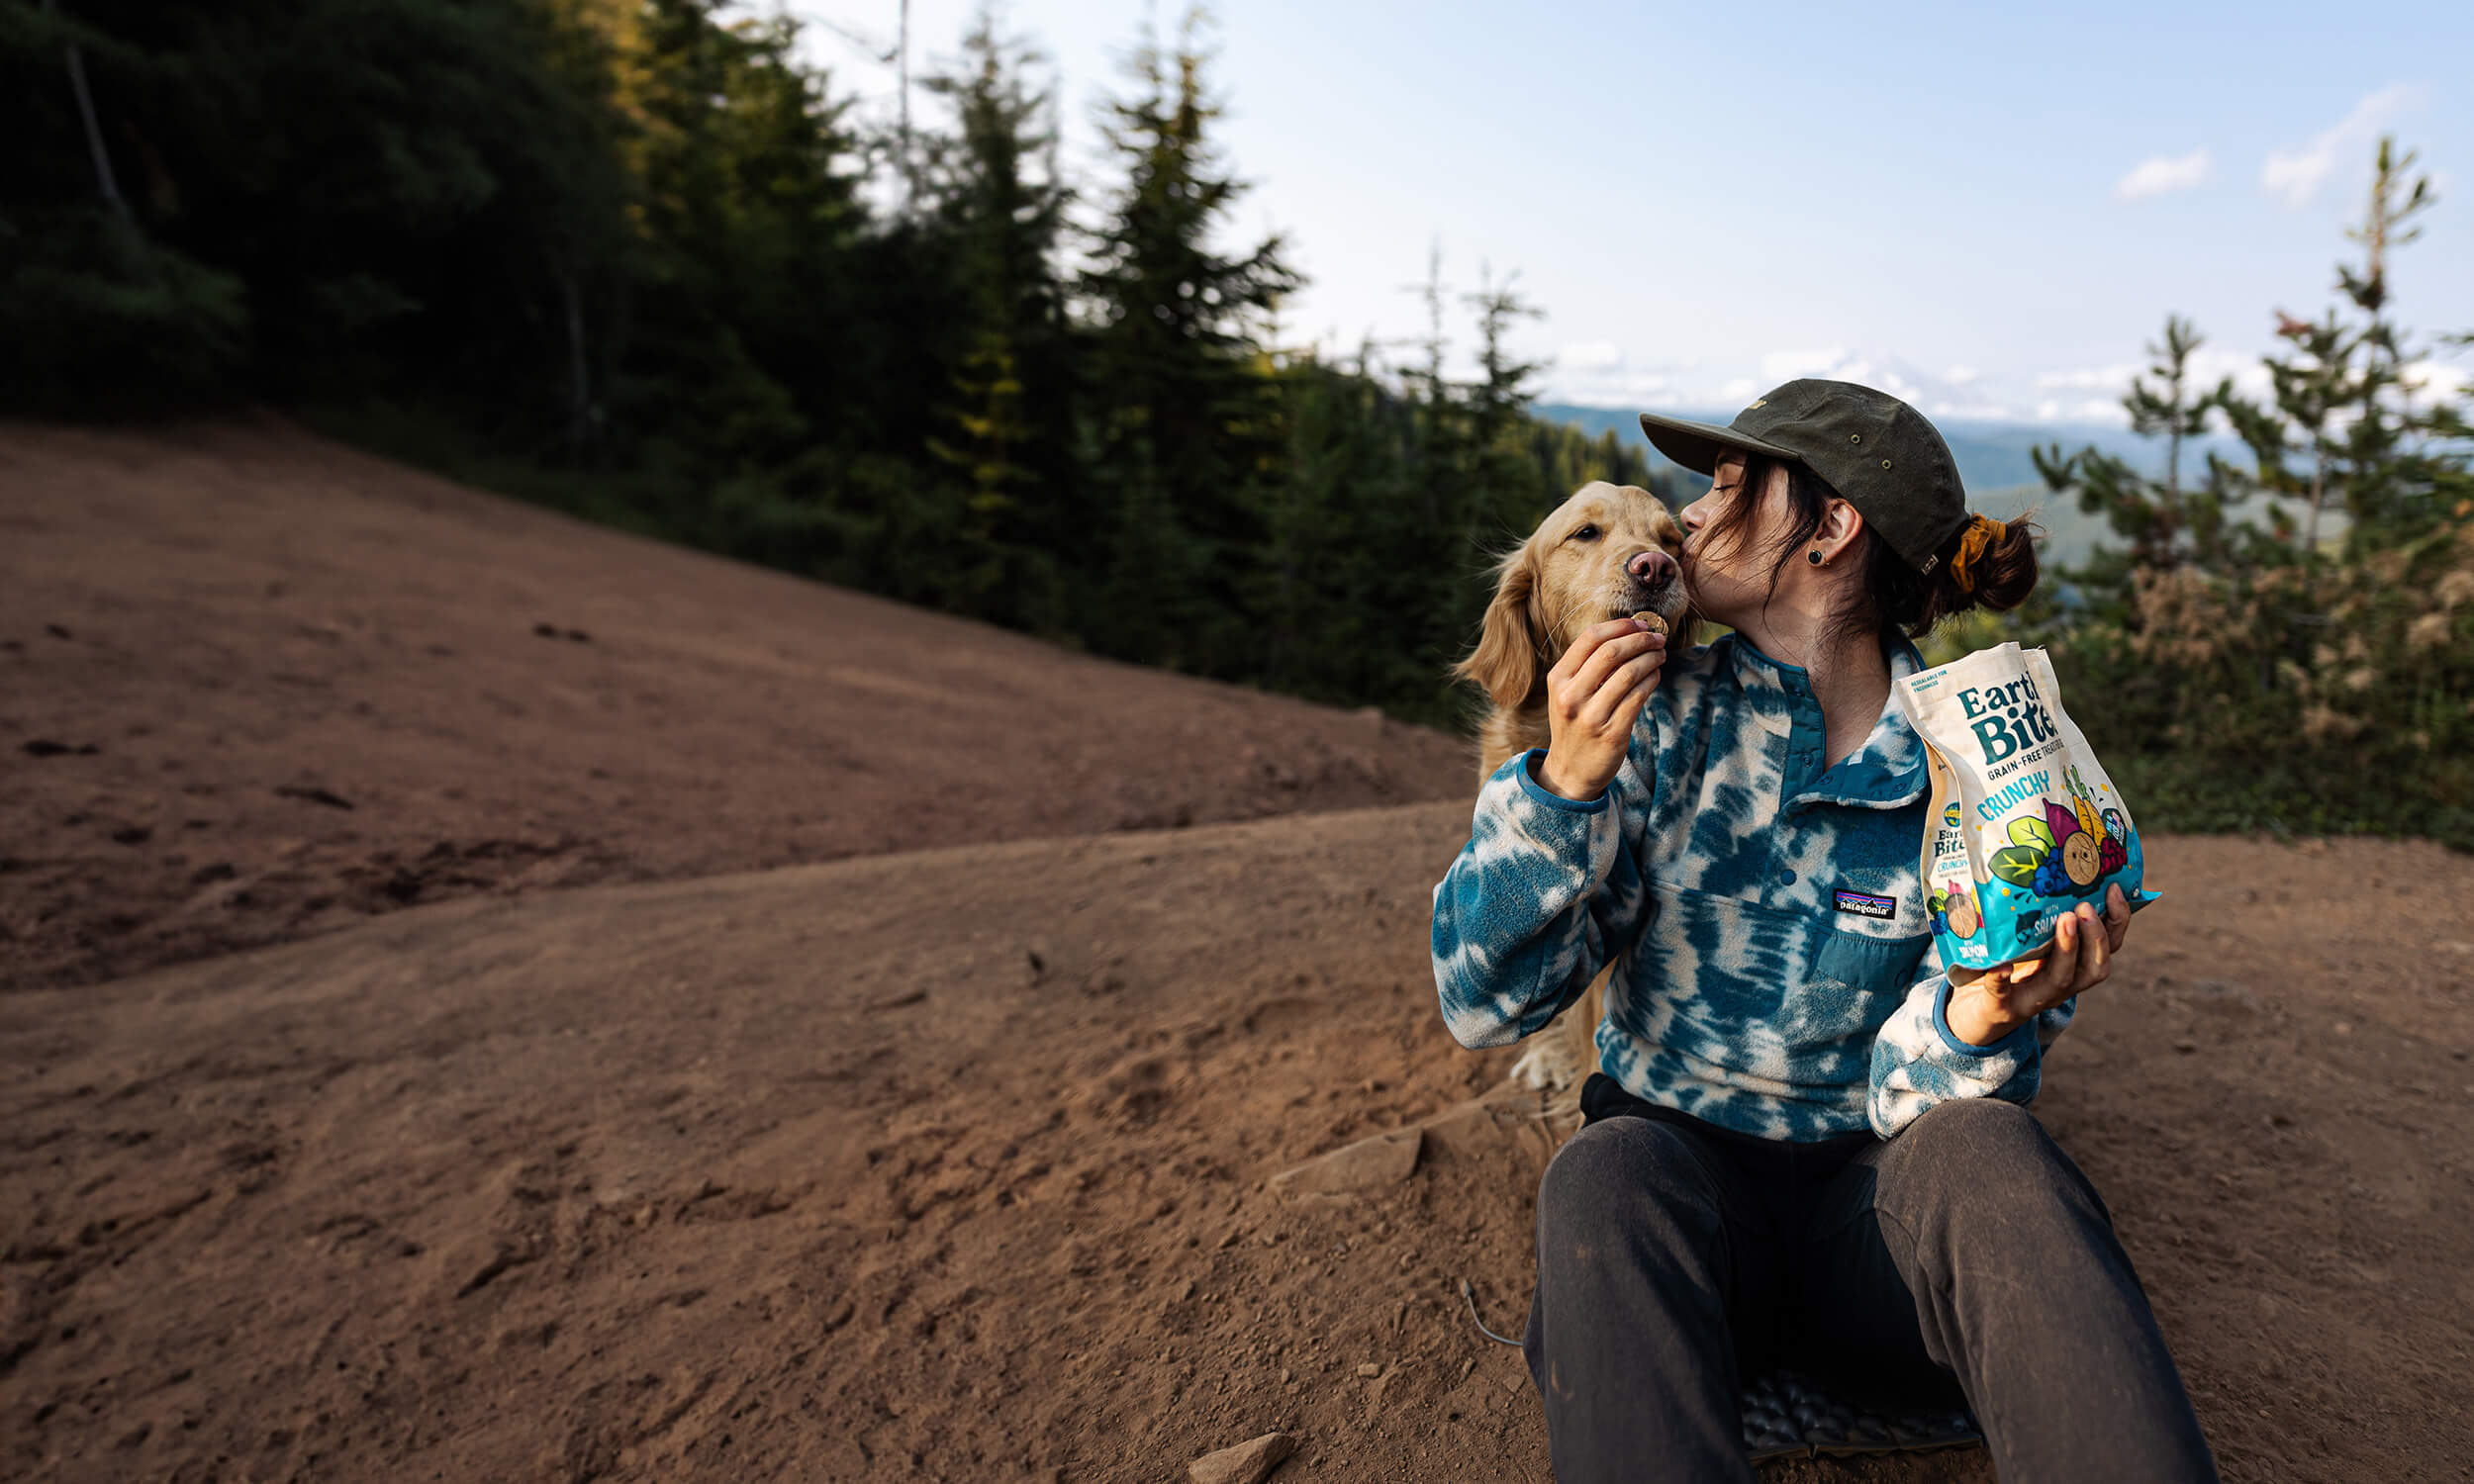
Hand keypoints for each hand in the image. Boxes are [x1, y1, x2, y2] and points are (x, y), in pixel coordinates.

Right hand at [1536, 616, 1665, 800]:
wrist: (1570, 770)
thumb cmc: (1574, 723)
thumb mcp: (1566, 692)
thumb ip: (1586, 666)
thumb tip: (1627, 632)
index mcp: (1558, 679)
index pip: (1590, 638)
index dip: (1620, 626)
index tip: (1640, 623)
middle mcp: (1571, 696)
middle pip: (1611, 652)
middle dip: (1640, 639)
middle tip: (1657, 637)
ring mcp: (1591, 717)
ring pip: (1629, 673)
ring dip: (1651, 658)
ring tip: (1660, 654)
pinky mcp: (1612, 733)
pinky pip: (1639, 697)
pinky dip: (1652, 680)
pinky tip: (1656, 675)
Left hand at [1944, 883, 2132, 1045]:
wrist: (1977, 1012)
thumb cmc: (2010, 966)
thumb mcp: (2033, 939)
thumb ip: (2045, 912)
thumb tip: (2053, 859)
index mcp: (2074, 966)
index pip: (2110, 946)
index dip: (2119, 920)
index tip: (2116, 887)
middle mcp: (2061, 985)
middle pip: (2095, 967)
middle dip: (2097, 936)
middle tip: (2086, 907)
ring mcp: (2033, 998)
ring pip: (2062, 980)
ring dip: (2067, 949)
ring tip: (2065, 920)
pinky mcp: (2000, 1005)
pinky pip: (2002, 994)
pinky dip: (2002, 980)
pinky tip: (2000, 967)